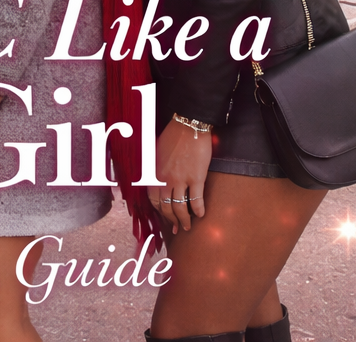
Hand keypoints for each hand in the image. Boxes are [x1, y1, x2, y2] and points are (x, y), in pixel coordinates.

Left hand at [145, 117, 210, 234]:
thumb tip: (154, 178)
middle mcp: (165, 179)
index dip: (159, 212)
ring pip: (180, 207)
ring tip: (189, 227)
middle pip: (167, 207)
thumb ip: (154, 168)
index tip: (164, 218)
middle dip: (171, 221)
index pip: (153, 200)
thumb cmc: (172, 135)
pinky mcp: (197, 178)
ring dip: (185, 221)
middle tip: (176, 230)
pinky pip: (196, 200)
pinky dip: (199, 210)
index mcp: (154, 173)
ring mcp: (181, 180)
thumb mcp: (156, 152)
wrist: (188, 125)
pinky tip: (202, 215)